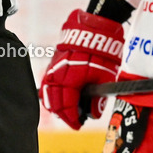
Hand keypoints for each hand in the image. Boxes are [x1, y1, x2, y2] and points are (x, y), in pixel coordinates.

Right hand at [39, 10, 124, 129]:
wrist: (94, 27)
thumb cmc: (102, 50)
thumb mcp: (106, 76)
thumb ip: (98, 97)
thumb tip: (93, 113)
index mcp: (70, 79)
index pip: (66, 106)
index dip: (72, 118)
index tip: (79, 125)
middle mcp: (57, 74)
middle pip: (54, 102)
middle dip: (63, 114)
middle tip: (73, 121)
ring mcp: (53, 67)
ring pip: (47, 92)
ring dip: (55, 104)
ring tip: (65, 112)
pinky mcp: (53, 61)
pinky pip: (47, 82)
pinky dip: (51, 92)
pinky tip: (58, 96)